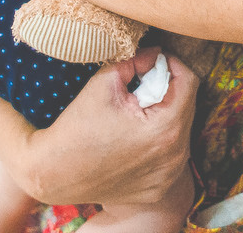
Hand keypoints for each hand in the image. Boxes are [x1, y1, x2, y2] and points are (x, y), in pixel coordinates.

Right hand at [18, 47, 197, 205]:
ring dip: (165, 117)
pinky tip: (134, 139)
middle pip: (187, 107)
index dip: (173, 65)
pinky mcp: (158, 189)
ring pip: (181, 132)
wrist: (52, 174)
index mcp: (165, 128)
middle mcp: (175, 156)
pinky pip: (170, 156)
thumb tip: (156, 53)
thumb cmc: (76, 126)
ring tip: (137, 113)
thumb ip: (136, 60)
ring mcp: (168, 176)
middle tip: (143, 85)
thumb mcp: (105, 82)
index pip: (189, 83)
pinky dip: (158, 143)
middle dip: (169, 91)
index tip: (156, 62)